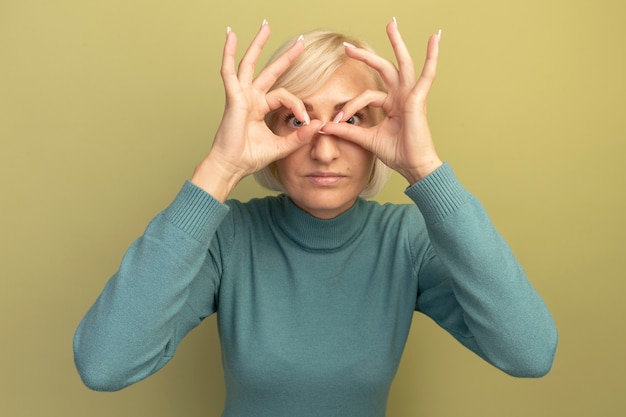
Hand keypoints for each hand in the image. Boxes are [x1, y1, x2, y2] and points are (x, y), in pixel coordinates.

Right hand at [192, 22, 322, 200]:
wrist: (233, 166)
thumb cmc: (250, 158)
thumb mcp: (282, 146)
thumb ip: (300, 136)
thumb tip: (319, 125)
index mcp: (260, 108)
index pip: (285, 96)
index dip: (299, 105)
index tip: (306, 120)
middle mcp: (251, 98)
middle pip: (270, 70)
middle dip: (286, 57)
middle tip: (301, 42)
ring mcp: (241, 95)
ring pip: (250, 64)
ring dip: (258, 44)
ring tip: (265, 26)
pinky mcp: (233, 97)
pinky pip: (230, 71)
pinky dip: (228, 52)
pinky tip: (231, 36)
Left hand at [320, 20, 442, 184]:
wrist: (413, 166)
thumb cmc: (396, 153)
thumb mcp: (366, 139)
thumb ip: (347, 130)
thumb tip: (324, 126)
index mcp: (391, 104)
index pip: (365, 96)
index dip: (348, 107)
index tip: (334, 121)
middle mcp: (401, 96)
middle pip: (384, 68)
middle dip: (366, 56)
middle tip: (347, 47)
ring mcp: (410, 95)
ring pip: (402, 64)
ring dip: (397, 43)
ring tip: (391, 24)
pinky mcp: (418, 99)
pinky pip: (427, 74)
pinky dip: (432, 56)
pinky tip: (435, 39)